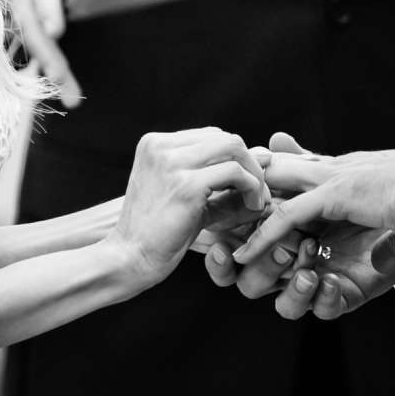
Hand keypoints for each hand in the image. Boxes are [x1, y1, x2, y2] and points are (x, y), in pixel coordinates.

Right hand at [0, 0, 99, 106]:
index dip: (46, 3)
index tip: (56, 31)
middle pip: (26, 11)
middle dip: (43, 49)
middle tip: (61, 81)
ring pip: (19, 25)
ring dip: (40, 59)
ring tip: (66, 90)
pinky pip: (14, 28)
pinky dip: (31, 53)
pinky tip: (48, 78)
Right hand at [105, 128, 269, 289]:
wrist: (128, 260)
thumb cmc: (158, 232)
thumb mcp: (187, 194)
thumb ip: (221, 176)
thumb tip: (265, 156)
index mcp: (155, 143)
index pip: (211, 136)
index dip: (235, 158)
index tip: (247, 184)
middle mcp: (161, 146)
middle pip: (225, 137)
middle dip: (249, 163)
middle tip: (259, 192)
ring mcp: (172, 163)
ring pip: (233, 147)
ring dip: (254, 174)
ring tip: (258, 200)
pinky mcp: (186, 186)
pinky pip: (235, 173)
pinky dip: (252, 187)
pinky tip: (254, 207)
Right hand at [205, 135, 394, 319]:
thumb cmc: (365, 193)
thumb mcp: (330, 175)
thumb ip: (297, 162)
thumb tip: (274, 140)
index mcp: (281, 236)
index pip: (240, 253)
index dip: (222, 257)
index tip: (221, 246)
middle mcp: (295, 264)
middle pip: (253, 284)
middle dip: (261, 271)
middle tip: (285, 250)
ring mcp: (318, 282)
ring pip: (286, 305)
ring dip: (293, 290)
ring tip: (309, 272)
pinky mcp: (344, 296)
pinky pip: (325, 310)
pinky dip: (325, 299)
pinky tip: (332, 282)